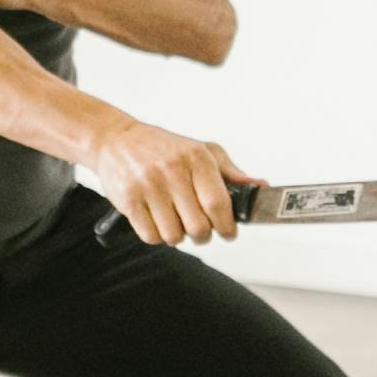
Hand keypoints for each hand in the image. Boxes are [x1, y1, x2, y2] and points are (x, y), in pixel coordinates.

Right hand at [81, 119, 242, 248]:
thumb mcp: (201, 151)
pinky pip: (151, 237)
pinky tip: (157, 220)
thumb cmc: (162, 148)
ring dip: (178, 236)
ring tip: (175, 220)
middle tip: (199, 228)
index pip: (218, 205)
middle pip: (198, 227)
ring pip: (174, 236)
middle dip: (203, 235)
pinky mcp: (128, 200)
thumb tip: (260, 187)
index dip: (227, 227)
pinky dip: (157, 236)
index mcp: (196, 158)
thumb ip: (231, 173)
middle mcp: (173, 171)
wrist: (116, 140)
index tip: (228, 232)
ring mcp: (149, 186)